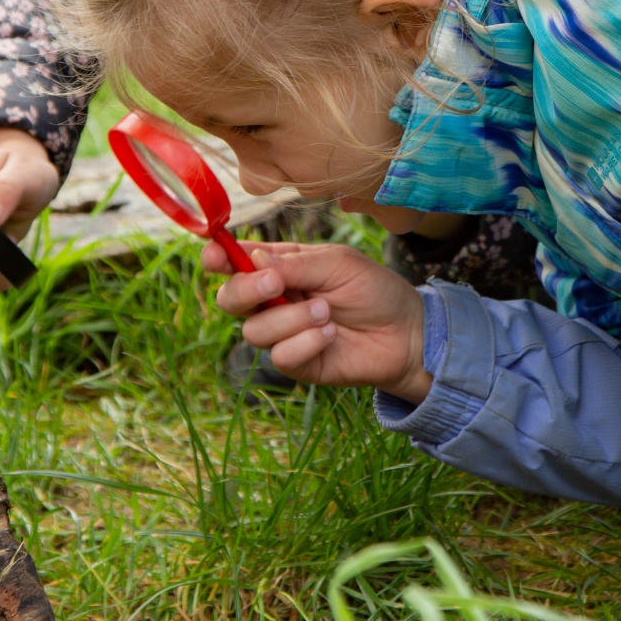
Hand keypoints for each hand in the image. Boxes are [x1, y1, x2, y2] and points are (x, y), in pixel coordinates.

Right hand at [207, 240, 430, 400]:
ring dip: (291, 318)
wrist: (405, 333)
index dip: (218, 258)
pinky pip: (280, 356)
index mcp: (279, 267)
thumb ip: (295, 263)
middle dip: (246, 290)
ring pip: (254, 330)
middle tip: (276, 284)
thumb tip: (252, 260)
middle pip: (230, 299)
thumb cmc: (373, 290)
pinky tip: (331, 335)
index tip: (216, 256)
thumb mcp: (337, 264)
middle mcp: (274, 300)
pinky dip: (306, 342)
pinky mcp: (296, 363)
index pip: (236, 262)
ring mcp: (283, 334)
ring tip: (327, 312)